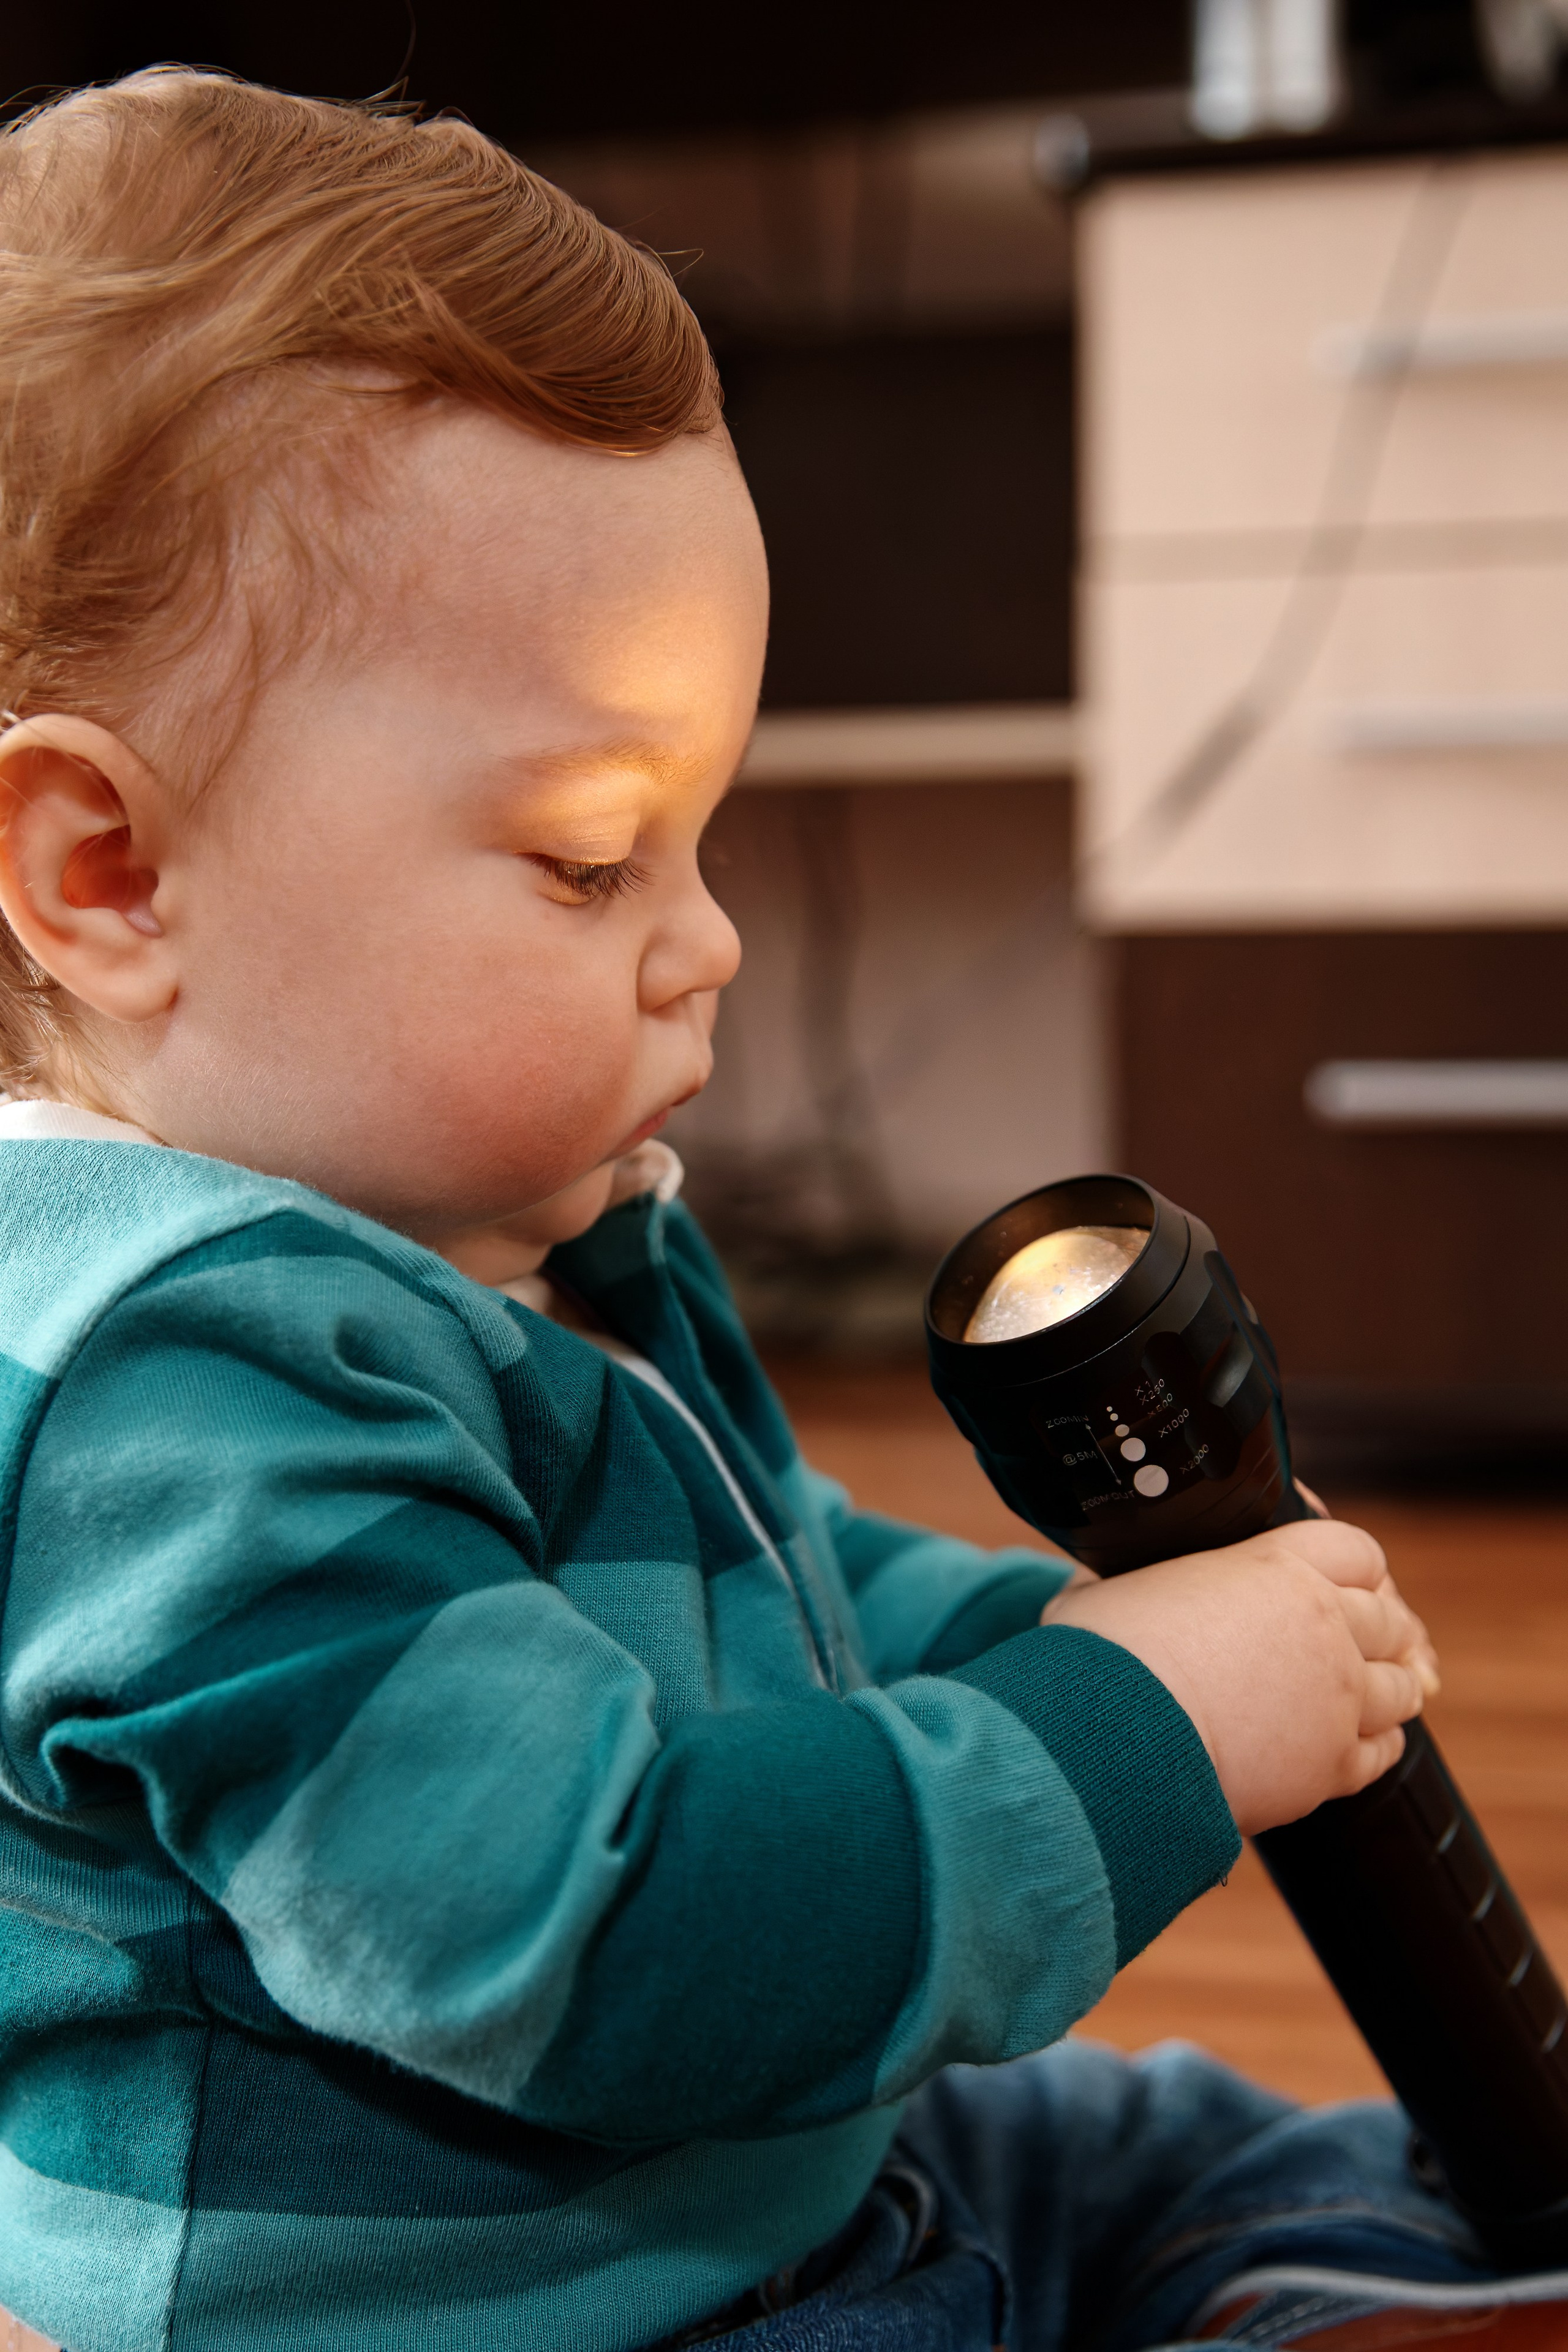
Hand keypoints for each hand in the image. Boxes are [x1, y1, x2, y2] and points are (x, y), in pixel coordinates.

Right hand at [1039, 1522, 1437, 1836]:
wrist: (1115, 1739)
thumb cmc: (1102, 1655)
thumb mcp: (1106, 1587)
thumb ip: (1125, 1576)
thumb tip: (1090, 1579)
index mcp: (1275, 1567)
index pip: (1353, 1548)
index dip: (1354, 1567)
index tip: (1348, 1581)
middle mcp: (1324, 1626)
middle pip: (1389, 1619)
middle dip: (1383, 1630)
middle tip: (1369, 1642)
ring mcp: (1338, 1697)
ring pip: (1401, 1686)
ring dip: (1391, 1687)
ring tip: (1374, 1695)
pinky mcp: (1334, 1764)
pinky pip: (1384, 1752)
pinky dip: (1378, 1746)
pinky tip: (1361, 1744)